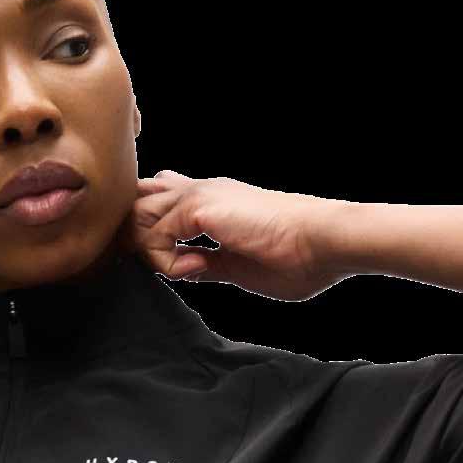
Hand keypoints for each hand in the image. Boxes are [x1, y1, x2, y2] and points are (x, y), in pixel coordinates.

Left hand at [118, 170, 353, 300]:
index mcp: (211, 203)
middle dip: (136, 240)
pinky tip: (196, 268)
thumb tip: (182, 267)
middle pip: (138, 201)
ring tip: (181, 269)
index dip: (150, 237)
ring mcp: (198, 195)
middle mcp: (200, 192)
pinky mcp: (199, 207)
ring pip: (137, 214)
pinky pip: (154, 236)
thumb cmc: (298, 258)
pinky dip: (165, 261)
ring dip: (148, 250)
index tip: (179, 271)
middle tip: (160, 270)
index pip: (159, 204)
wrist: (325, 242)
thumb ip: (206, 264)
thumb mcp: (236, 266)